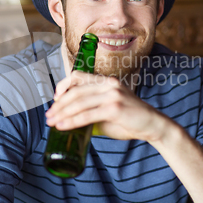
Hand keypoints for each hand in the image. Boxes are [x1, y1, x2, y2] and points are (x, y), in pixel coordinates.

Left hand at [45, 71, 172, 141]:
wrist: (153, 126)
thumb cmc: (130, 120)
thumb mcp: (109, 110)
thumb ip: (93, 109)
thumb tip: (73, 119)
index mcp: (106, 81)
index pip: (78, 76)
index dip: (63, 85)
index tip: (55, 98)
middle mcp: (108, 84)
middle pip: (75, 91)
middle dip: (59, 105)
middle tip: (49, 116)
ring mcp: (112, 95)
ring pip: (79, 103)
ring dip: (62, 114)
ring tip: (52, 122)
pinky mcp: (114, 108)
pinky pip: (87, 115)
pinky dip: (72, 121)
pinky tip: (63, 126)